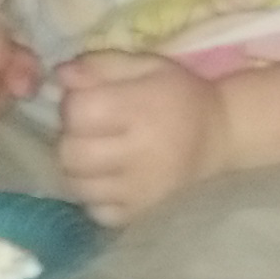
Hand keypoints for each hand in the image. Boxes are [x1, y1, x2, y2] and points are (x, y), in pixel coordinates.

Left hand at [54, 51, 227, 224]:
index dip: (72, 105)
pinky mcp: (142, 211)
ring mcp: (141, 188)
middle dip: (70, 139)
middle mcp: (140, 152)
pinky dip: (94, 197)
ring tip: (94, 155)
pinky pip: (97, 212)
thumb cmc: (178, 96)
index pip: (79, 113)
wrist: (219, 136)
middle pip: (71, 154)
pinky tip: (106, 180)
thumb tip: (60, 75)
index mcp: (142, 109)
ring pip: (78, 186)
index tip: (84, 102)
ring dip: (77, 170)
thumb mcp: (146, 66)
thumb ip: (101, 66)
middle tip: (87, 132)